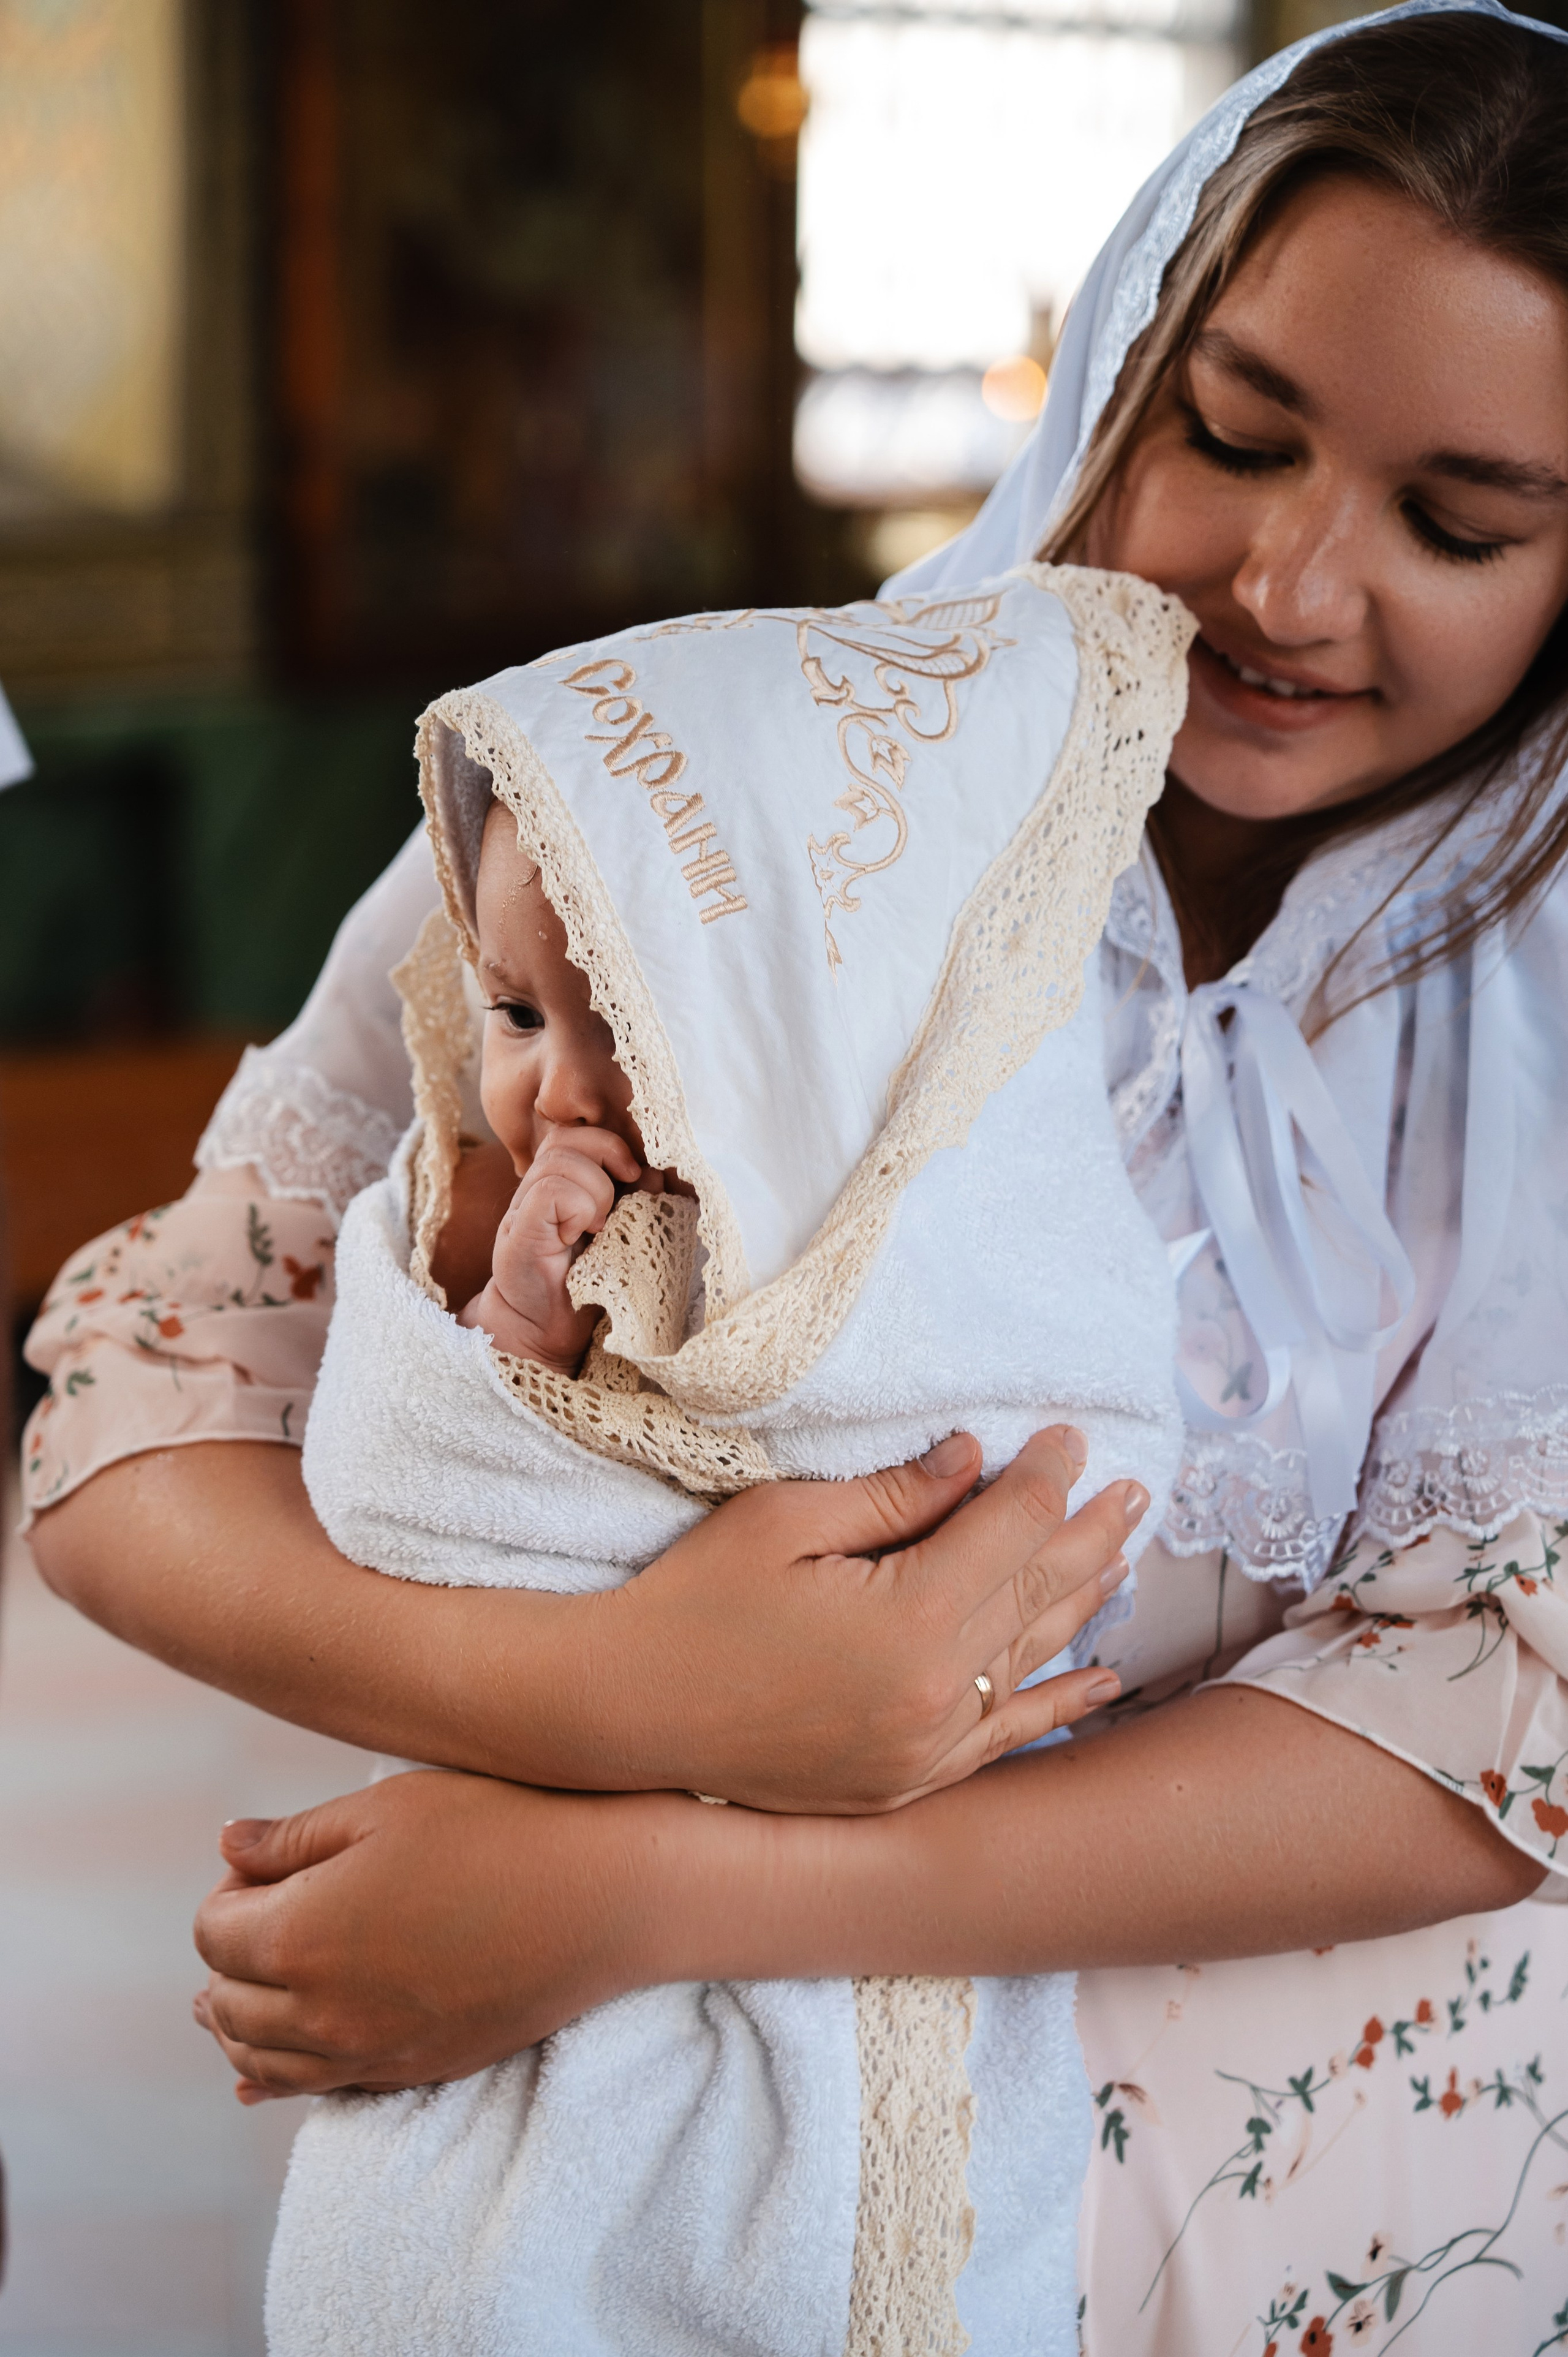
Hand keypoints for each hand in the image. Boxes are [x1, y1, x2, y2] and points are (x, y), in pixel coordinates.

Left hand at [193, 1771, 691, 2100]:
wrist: (598, 1897)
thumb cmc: (494, 1830)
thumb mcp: (383, 1808)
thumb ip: (291, 1838)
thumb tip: (226, 1845)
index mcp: (300, 1935)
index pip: (212, 1933)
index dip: (228, 1891)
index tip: (262, 1865)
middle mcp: (320, 2011)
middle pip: (226, 2005)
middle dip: (226, 1960)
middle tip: (259, 1912)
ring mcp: (367, 2052)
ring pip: (261, 2063)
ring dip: (237, 2029)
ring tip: (234, 1998)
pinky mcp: (413, 2070)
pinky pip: (318, 2094)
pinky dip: (275, 2083)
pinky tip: (257, 2081)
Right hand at [460, 1125, 638, 1367]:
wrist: (542, 1331)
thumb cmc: (584, 1285)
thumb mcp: (618, 1236)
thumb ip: (632, 1202)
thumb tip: (654, 1173)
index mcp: (560, 1184)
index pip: (581, 1132)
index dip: (612, 1145)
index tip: (633, 1177)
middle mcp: (537, 1188)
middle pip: (570, 1135)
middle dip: (608, 1157)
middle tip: (619, 1201)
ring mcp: (523, 1207)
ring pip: (562, 1159)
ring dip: (595, 1192)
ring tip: (597, 1227)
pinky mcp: (519, 1230)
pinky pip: (552, 1190)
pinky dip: (578, 1209)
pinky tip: (579, 1237)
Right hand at [597, 1426, 1145, 1812]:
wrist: (625, 1715)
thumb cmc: (694, 1603)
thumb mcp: (786, 1524)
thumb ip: (895, 1496)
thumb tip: (976, 1462)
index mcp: (909, 1620)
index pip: (1007, 1530)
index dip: (1045, 1475)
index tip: (1072, 1435)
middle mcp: (935, 1694)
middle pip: (1036, 1593)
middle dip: (1089, 1531)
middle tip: (1136, 1487)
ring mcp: (924, 1749)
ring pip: (1029, 1661)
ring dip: (1082, 1602)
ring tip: (1125, 1554)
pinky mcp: (904, 1782)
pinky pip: (1000, 1737)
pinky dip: (1054, 1704)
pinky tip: (1097, 1679)